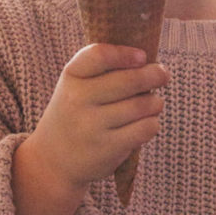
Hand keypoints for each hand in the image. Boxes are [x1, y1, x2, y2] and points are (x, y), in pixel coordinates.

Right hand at [12, 43, 168, 214]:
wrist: (52, 161)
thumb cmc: (75, 115)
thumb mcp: (76, 87)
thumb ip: (104, 71)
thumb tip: (150, 64)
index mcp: (71, 77)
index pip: (99, 55)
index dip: (125, 53)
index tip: (142, 57)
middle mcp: (78, 99)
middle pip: (129, 80)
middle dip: (154, 75)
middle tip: (163, 75)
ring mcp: (92, 125)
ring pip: (142, 105)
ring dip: (155, 102)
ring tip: (154, 103)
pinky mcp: (107, 148)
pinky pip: (145, 128)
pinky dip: (152, 123)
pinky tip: (146, 123)